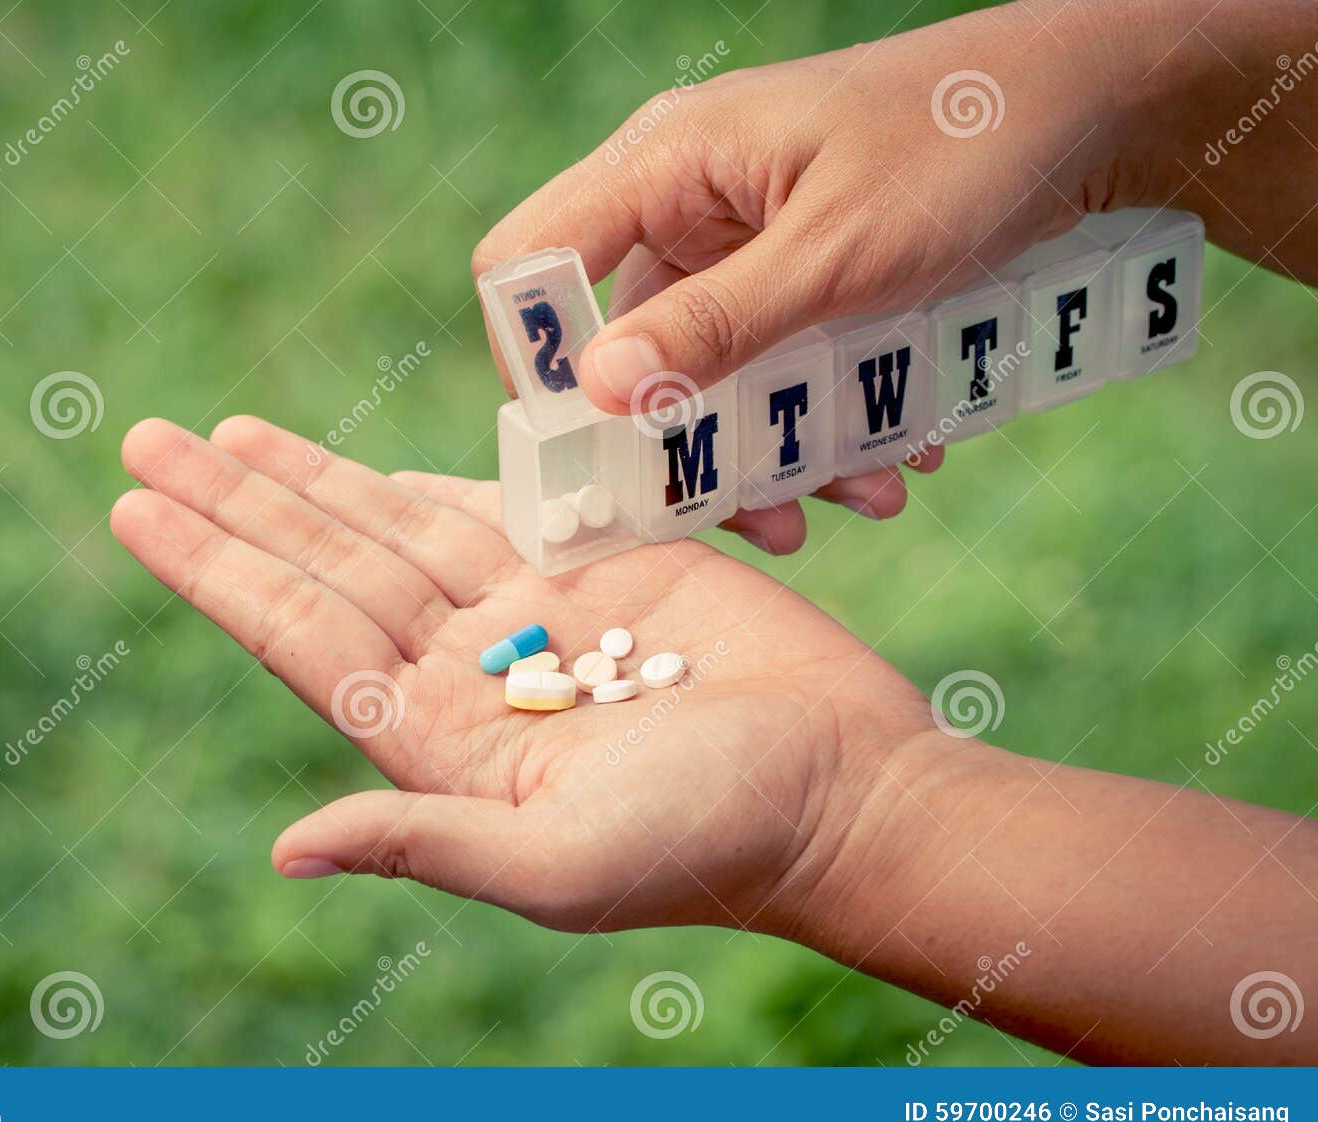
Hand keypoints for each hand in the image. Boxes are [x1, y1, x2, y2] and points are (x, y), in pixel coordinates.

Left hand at [110, 416, 934, 935]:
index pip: (300, 636)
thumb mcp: (560, 866)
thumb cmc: (712, 843)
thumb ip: (424, 842)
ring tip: (224, 435)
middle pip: (324, 566)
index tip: (134, 508)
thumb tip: (287, 850)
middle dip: (235, 503)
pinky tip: (352, 463)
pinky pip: (490, 508)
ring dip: (306, 480)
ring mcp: (531, 615)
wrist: (842, 789)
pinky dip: (418, 480)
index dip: (216, 570)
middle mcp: (468, 671)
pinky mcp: (601, 568)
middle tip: (143, 438)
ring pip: (391, 528)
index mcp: (439, 742)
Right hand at [474, 0, 1153, 551]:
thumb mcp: (842, 255)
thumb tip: (596, 391)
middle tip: (751, 515)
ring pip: (707, 369)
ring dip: (770, 447)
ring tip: (856, 497)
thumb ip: (718, 324)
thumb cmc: (967, 149)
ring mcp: (738, 237)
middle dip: (684, 441)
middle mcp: (683, 200)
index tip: (601, 456)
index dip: (540, 366)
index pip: (528, 265)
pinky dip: (819, 415)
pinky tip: (890, 454)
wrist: (1093, 106)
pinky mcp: (791, 268)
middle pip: (622, 343)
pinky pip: (771, 360)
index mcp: (665, 164)